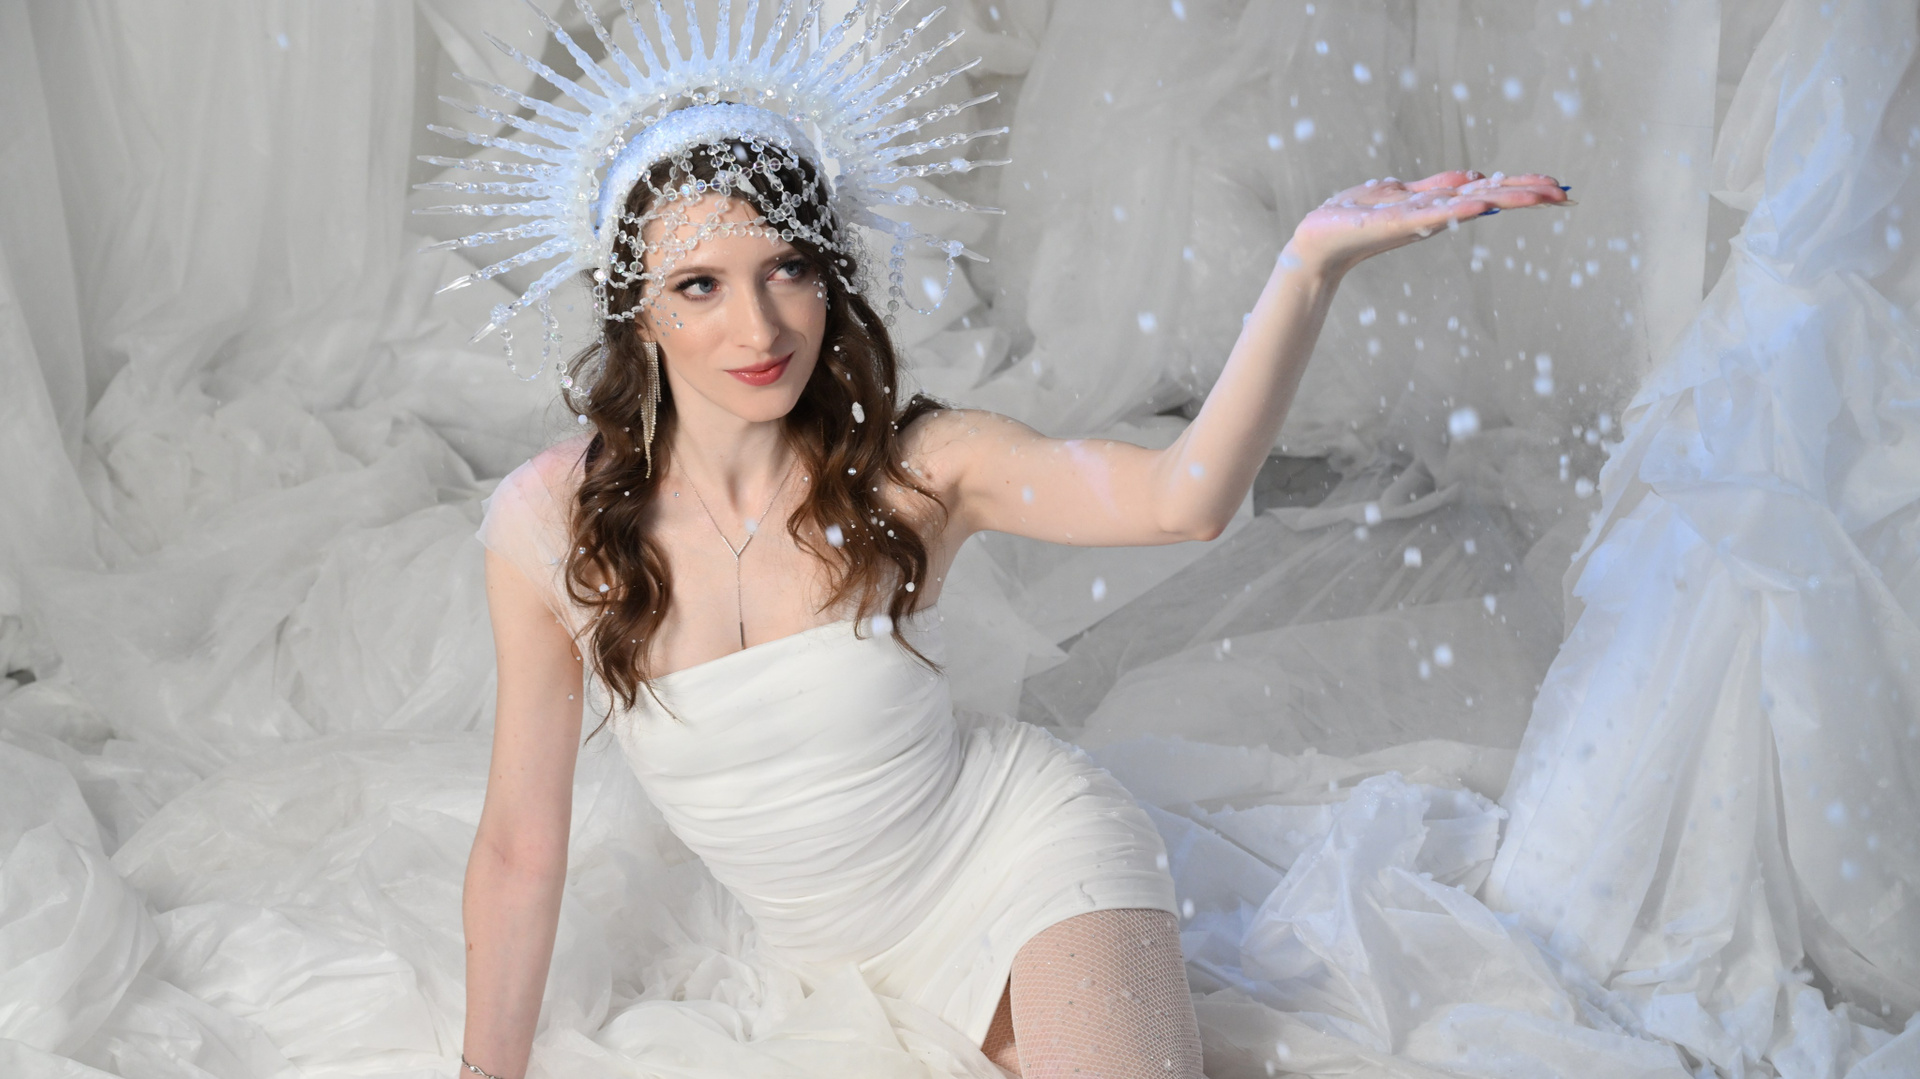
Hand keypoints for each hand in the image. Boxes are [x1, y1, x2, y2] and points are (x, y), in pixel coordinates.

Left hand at [1282, 169, 1571, 279]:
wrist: (1319, 239)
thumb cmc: (1357, 215)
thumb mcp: (1403, 193)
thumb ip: (1437, 186)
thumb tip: (1474, 175)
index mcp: (1440, 204)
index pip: (1490, 192)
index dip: (1523, 187)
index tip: (1558, 187)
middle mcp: (1437, 213)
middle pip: (1491, 199)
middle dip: (1527, 194)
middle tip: (1565, 194)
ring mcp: (1420, 219)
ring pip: (1471, 206)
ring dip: (1506, 199)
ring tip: (1541, 194)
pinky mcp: (1398, 223)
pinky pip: (1434, 215)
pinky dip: (1458, 210)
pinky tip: (1483, 204)